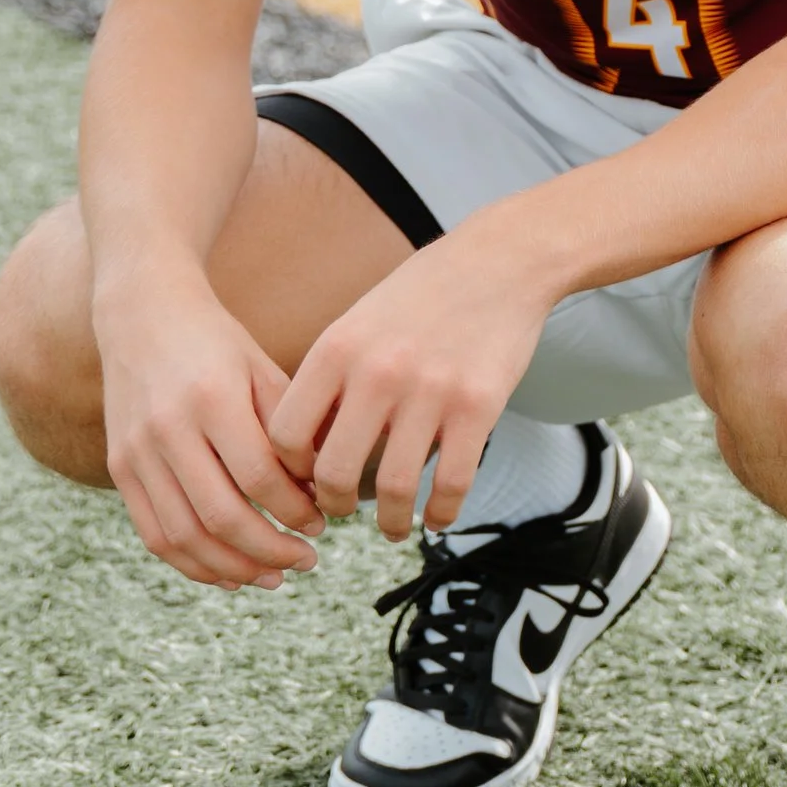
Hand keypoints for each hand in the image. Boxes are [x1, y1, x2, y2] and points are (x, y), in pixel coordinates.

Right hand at [94, 281, 326, 590]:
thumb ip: (288, 429)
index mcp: (212, 397)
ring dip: (234, 568)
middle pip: (221, 516)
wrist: (142, 313)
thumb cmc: (215, 342)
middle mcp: (168, 428)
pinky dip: (192, 564)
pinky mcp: (119, 468)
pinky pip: (154, 534)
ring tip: (274, 575)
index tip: (323, 523)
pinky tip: (229, 573)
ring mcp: (137, 452)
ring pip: (185, 536)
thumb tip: (316, 494)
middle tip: (307, 560)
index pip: (259, 477)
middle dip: (271, 550)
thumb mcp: (261, 368)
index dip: (295, 511)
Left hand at [268, 232, 554, 540]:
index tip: (305, 478)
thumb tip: (304, 447)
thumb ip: (332, 377)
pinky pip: (452, 483)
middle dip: (333, 506)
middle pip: (333, 472)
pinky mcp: (479, 406)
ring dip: (390, 521)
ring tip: (393, 526)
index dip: (289, 470)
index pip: (286, 434)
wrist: (500, 260)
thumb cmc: (423, 293)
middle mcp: (378, 371)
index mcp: (338, 348)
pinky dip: (441, 513)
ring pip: (394, 488)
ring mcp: (431, 390)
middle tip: (342, 511)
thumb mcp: (360, 320)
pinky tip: (437, 517)